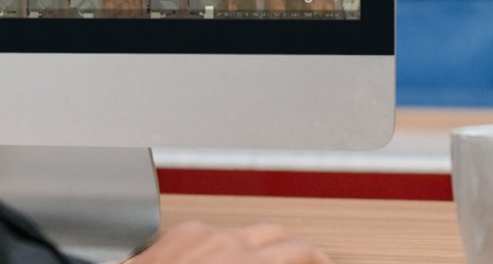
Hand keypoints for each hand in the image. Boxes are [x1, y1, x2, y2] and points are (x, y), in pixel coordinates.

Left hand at [125, 222, 333, 263]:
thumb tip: (280, 262)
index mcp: (245, 261)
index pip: (301, 251)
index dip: (319, 259)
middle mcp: (223, 241)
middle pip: (278, 233)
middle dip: (296, 250)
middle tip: (304, 263)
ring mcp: (195, 234)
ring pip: (244, 231)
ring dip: (260, 247)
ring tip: (261, 263)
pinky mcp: (172, 234)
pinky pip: (211, 233)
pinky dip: (225, 245)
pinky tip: (221, 262)